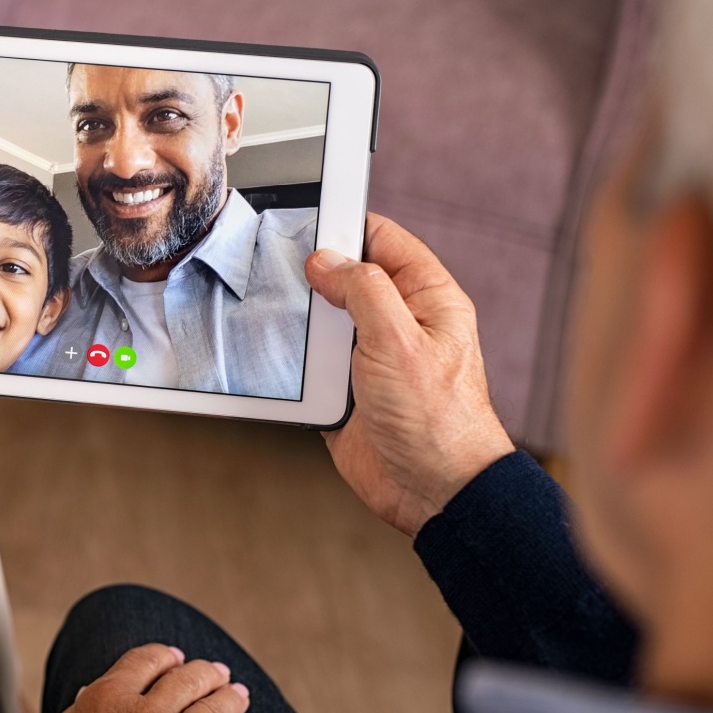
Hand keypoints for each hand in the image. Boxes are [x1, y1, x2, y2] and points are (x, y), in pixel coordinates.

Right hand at [0, 645, 256, 712]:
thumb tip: (90, 695)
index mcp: (106, 699)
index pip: (147, 660)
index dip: (166, 657)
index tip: (176, 658)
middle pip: (188, 678)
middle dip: (206, 673)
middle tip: (218, 674)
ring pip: (216, 705)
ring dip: (230, 698)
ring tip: (239, 696)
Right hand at [305, 214, 513, 535]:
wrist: (433, 491)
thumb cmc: (439, 420)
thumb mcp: (400, 340)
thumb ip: (363, 291)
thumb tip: (326, 261)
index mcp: (427, 299)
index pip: (385, 241)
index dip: (349, 226)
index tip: (309, 221)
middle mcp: (398, 324)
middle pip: (346, 279)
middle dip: (313, 275)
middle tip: (279, 268)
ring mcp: (369, 358)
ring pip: (322, 321)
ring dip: (299, 321)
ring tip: (273, 311)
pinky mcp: (344, 392)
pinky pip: (309, 365)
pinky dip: (292, 360)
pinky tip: (275, 354)